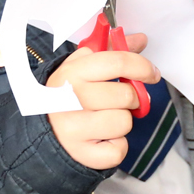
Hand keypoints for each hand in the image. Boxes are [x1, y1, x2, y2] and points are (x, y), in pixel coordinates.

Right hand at [45, 34, 156, 170]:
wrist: (42, 129)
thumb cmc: (67, 95)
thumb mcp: (82, 67)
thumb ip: (112, 52)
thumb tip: (140, 39)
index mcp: (73, 72)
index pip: (118, 62)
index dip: (142, 67)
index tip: (152, 74)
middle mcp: (70, 99)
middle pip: (126, 95)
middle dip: (131, 99)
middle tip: (119, 102)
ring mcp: (73, 129)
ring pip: (124, 123)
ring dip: (121, 124)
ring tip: (103, 121)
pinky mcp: (80, 154)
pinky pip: (118, 150)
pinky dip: (115, 147)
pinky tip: (99, 140)